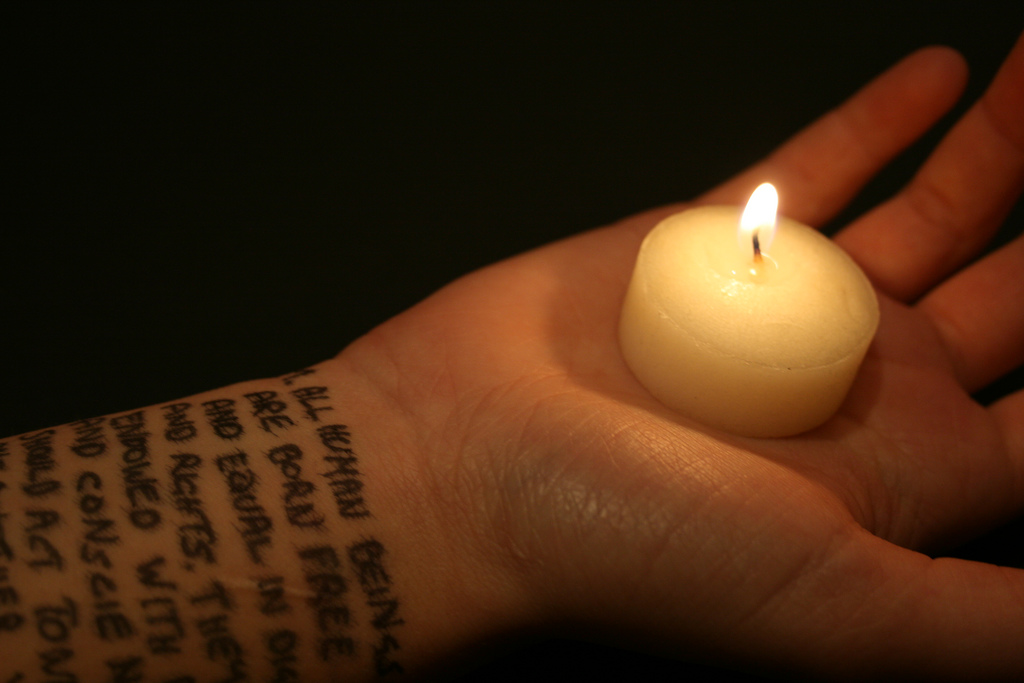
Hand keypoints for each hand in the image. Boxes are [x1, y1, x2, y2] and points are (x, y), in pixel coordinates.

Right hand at [337, 33, 1023, 677]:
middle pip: (1006, 292)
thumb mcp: (835, 610)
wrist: (458, 465)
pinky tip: (938, 74)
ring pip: (923, 213)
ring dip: (995, 149)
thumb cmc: (628, 546)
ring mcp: (778, 305)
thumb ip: (978, 620)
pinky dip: (877, 121)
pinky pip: (811, 169)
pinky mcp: (705, 243)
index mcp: (895, 474)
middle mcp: (848, 389)